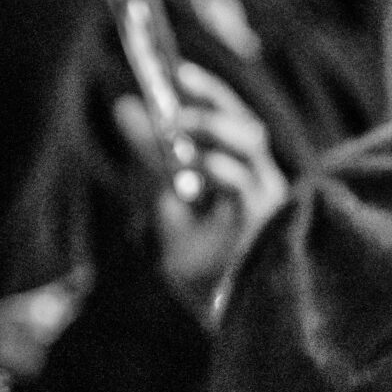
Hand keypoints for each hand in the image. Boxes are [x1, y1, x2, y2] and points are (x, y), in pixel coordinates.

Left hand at [118, 63, 286, 324]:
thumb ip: (153, 158)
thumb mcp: (168, 202)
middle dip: (212, 99)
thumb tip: (125, 104)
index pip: (231, 119)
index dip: (208, 92)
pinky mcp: (263, 225)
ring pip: (249, 144)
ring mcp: (266, 201)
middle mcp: (262, 181)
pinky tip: (196, 164)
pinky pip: (243, 186)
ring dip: (212, 126)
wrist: (220, 322)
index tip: (177, 69)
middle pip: (244, 124)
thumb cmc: (203, 267)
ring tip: (178, 121)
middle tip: (177, 81)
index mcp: (245, 173)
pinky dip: (218, 168)